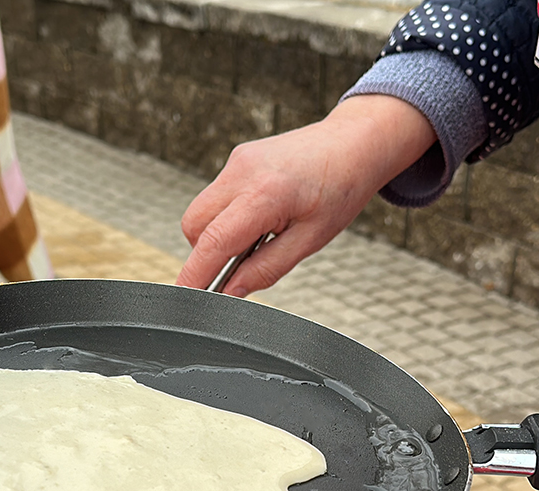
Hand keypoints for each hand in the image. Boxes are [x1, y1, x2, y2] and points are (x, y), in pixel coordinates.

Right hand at [177, 95, 436, 295]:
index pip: (213, 241)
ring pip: (200, 211)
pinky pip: (216, 196)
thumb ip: (265, 270)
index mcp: (266, 194)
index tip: (185, 299)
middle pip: (194, 226)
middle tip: (241, 263)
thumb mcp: (309, 241)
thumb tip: (229, 292)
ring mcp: (236, 161)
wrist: (353, 143)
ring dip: (216, 234)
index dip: (194, 274)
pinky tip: (261, 216)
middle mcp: (243, 172)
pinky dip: (227, 215)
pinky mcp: (237, 158)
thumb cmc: (340, 191)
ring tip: (258, 237)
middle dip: (205, 253)